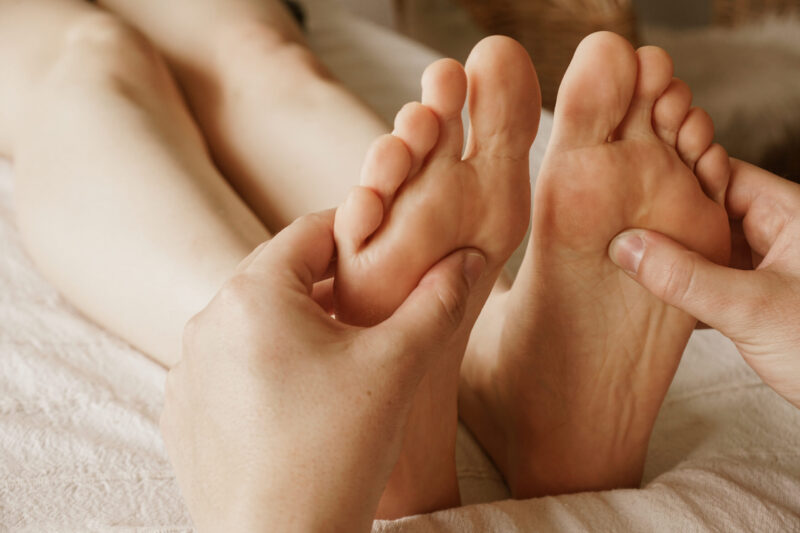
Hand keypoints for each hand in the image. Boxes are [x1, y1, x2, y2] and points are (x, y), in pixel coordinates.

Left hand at [160, 210, 485, 531]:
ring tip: (342, 360)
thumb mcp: (397, 367)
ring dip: (297, 329)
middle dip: (331, 286)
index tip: (392, 256)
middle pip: (281, 277)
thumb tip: (467, 258)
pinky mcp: (183, 413)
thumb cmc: (335, 453)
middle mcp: (206, 321)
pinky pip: (229, 368)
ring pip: (255, 324)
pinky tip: (300, 401)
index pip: (312, 232)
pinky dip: (265, 369)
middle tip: (376, 310)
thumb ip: (437, 302)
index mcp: (252, 293)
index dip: (359, 236)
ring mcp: (187, 370)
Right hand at [608, 159, 799, 407]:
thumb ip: (686, 278)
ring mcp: (772, 267)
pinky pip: (714, 280)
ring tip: (627, 258)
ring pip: (711, 247)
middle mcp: (782, 234)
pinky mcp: (761, 299)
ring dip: (674, 257)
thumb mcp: (751, 309)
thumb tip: (626, 247)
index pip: (724, 174)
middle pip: (712, 209)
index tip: (631, 183)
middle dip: (669, 218)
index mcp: (793, 214)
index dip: (678, 174)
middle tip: (620, 224)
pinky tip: (653, 296)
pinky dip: (685, 287)